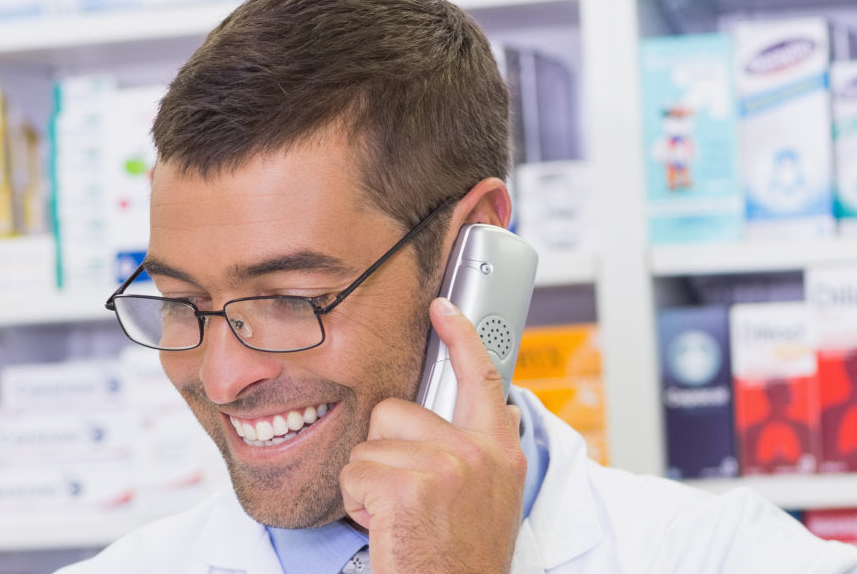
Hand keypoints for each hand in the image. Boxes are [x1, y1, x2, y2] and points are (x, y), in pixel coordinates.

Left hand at [340, 297, 526, 572]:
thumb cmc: (464, 557)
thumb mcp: (494, 497)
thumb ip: (485, 449)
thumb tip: (494, 407)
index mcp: (501, 452)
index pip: (483, 377)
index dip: (460, 336)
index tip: (440, 308)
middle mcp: (478, 453)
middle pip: (396, 410)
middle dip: (385, 452)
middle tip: (407, 497)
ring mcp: (444, 466)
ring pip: (369, 443)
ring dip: (370, 483)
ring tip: (398, 516)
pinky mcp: (407, 485)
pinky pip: (354, 473)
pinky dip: (357, 505)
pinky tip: (386, 527)